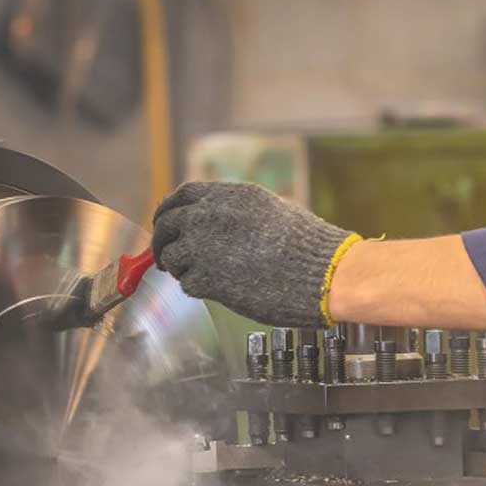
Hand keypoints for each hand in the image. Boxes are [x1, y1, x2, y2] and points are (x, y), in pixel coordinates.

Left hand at [151, 182, 356, 327]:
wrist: (324, 274)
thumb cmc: (306, 246)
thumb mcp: (269, 209)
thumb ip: (235, 210)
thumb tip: (210, 217)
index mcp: (228, 196)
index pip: (181, 196)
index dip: (168, 211)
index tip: (165, 222)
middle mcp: (210, 216)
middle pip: (166, 224)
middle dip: (161, 242)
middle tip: (165, 256)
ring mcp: (204, 246)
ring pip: (171, 255)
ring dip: (179, 267)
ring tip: (199, 275)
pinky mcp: (207, 278)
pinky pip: (185, 283)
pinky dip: (195, 288)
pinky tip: (216, 289)